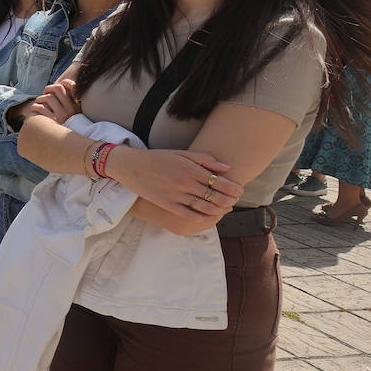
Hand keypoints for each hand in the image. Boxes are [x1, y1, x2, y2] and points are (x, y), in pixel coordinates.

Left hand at [30, 77, 78, 124]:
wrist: (65, 145)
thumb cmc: (65, 126)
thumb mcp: (72, 113)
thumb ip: (69, 98)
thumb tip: (64, 82)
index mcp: (75, 106)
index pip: (69, 86)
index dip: (62, 83)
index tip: (54, 89)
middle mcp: (70, 110)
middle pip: (57, 89)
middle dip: (48, 89)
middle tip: (44, 94)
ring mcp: (61, 116)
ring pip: (48, 97)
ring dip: (40, 99)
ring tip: (38, 103)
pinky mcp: (51, 122)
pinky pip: (40, 108)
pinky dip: (35, 106)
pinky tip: (35, 110)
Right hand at [109, 145, 243, 221]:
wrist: (131, 166)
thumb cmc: (157, 158)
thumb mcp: (181, 153)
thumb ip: (204, 159)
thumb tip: (226, 167)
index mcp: (190, 168)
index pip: (219, 181)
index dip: (233, 188)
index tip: (240, 190)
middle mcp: (185, 183)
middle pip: (215, 196)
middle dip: (229, 200)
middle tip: (235, 201)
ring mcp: (176, 195)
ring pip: (205, 207)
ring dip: (218, 210)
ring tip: (225, 209)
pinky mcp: (167, 204)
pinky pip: (189, 214)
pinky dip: (202, 217)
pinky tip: (210, 217)